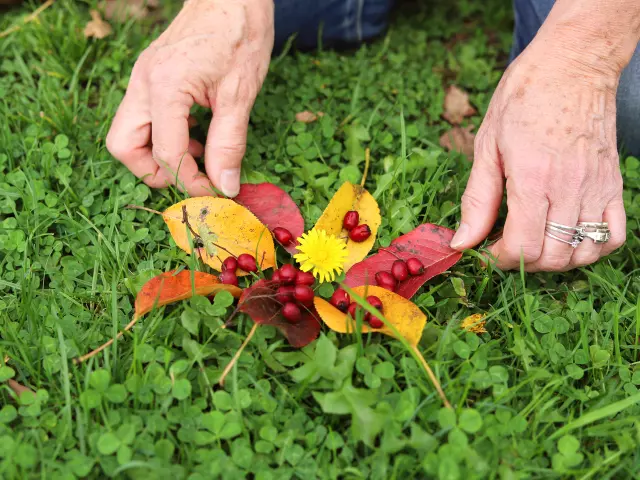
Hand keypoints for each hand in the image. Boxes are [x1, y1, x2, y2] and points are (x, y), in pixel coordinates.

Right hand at [106, 0, 273, 196]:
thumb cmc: (239, 35)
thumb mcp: (240, 94)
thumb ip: (229, 143)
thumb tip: (225, 185)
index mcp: (164, 87)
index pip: (166, 153)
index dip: (189, 181)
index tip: (214, 191)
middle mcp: (143, 83)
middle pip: (124, 146)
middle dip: (154, 171)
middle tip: (190, 176)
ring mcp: (142, 79)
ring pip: (128, 133)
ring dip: (157, 154)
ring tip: (197, 153)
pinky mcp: (150, 77)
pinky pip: (143, 117)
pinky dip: (163, 135)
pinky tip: (194, 133)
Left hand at [450, 43, 625, 270]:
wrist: (573, 64)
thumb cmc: (524, 98)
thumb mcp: (487, 145)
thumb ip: (476, 199)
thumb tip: (462, 241)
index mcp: (533, 178)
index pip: (522, 247)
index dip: (500, 259)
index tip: (487, 249)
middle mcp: (570, 188)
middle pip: (552, 257)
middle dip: (522, 262)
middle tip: (506, 245)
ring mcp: (597, 188)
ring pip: (583, 253)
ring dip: (556, 261)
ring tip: (535, 243)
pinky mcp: (614, 184)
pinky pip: (615, 235)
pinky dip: (593, 248)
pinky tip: (570, 238)